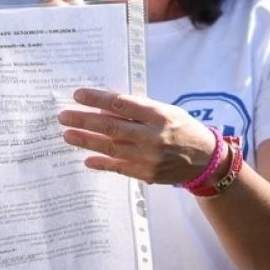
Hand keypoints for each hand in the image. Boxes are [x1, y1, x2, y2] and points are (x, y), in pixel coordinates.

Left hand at [59, 88, 218, 183]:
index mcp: (158, 115)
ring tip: (67, 135)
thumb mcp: (165, 111)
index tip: (78, 95)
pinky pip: (118, 168)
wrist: (205, 159)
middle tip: (64, 116)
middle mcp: (152, 136)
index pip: (121, 103)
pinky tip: (86, 159)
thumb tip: (103, 107)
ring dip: (86, 141)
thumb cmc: (182, 129)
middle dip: (84, 120)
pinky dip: (102, 163)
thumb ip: (138, 110)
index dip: (97, 99)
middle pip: (111, 126)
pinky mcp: (146, 173)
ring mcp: (149, 157)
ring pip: (111, 148)